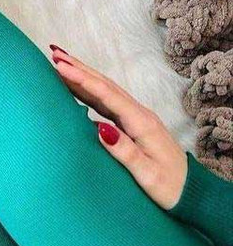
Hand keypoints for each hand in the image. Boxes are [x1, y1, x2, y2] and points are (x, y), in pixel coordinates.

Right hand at [50, 45, 187, 209]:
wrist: (191, 191)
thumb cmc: (170, 186)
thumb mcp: (148, 174)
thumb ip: (125, 151)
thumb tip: (101, 129)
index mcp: (141, 123)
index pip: (107, 95)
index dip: (83, 80)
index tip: (61, 67)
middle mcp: (139, 115)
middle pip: (105, 86)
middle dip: (79, 68)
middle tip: (54, 54)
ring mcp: (136, 118)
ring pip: (105, 90)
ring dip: (83, 75)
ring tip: (60, 62)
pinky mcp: (132, 124)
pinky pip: (106, 102)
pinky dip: (89, 90)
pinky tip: (76, 87)